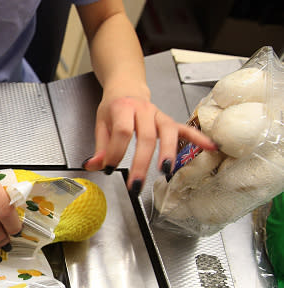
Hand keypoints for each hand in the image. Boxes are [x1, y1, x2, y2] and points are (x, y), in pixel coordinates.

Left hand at [83, 93, 216, 193]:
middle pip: (146, 136)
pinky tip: (209, 147)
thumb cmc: (114, 107)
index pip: (122, 132)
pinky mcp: (169, 121)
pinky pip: (185, 129)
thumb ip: (100, 147)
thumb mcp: (100, 124)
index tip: (109, 169)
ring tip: (165, 171)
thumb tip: (94, 166)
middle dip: (141, 162)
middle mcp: (143, 111)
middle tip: (136, 183)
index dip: (116, 152)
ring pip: (167, 133)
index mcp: (122, 109)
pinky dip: (198, 138)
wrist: (126, 88)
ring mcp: (158, 115)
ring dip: (168, 152)